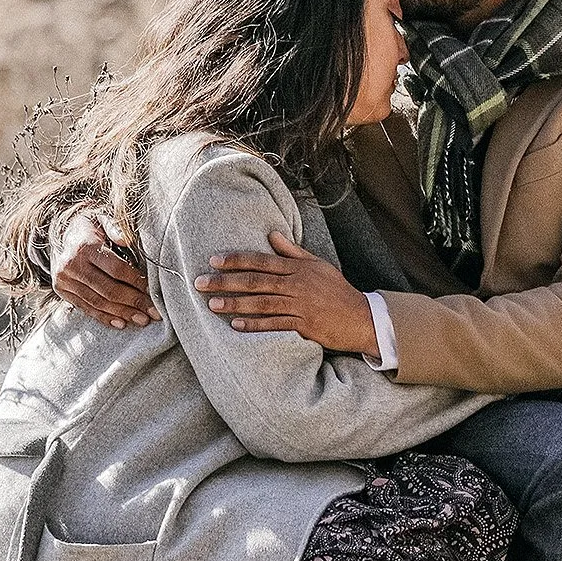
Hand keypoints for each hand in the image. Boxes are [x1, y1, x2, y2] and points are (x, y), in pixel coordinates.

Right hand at [51, 215, 158, 329]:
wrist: (61, 234)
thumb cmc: (91, 227)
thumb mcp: (102, 218)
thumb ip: (115, 227)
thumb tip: (126, 240)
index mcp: (84, 246)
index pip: (115, 268)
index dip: (136, 281)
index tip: (154, 291)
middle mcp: (71, 265)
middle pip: (107, 289)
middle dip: (133, 302)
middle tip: (154, 313)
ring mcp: (65, 280)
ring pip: (97, 302)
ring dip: (122, 313)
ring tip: (142, 320)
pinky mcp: (62, 291)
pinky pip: (85, 308)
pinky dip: (104, 317)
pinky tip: (121, 323)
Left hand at [196, 233, 378, 353]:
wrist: (362, 317)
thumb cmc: (337, 290)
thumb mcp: (318, 265)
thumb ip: (293, 251)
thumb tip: (272, 234)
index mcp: (298, 268)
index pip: (261, 261)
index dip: (236, 260)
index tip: (214, 260)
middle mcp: (296, 284)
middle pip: (255, 281)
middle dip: (225, 281)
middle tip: (200, 282)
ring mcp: (300, 306)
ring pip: (261, 303)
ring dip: (234, 304)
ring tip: (211, 304)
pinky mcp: (304, 326)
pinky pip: (274, 325)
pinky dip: (255, 325)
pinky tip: (236, 325)